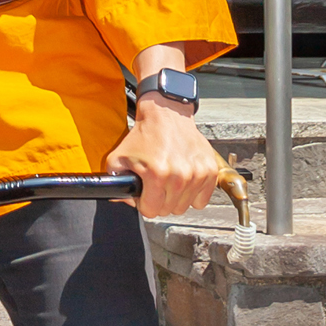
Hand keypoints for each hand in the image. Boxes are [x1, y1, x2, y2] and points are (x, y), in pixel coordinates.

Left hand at [105, 84, 230, 219]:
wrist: (166, 114)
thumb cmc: (145, 135)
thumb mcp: (119, 157)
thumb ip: (115, 182)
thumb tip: (122, 199)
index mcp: (157, 175)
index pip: (151, 211)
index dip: (144, 203)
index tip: (145, 193)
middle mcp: (179, 176)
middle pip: (168, 210)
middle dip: (159, 200)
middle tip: (156, 184)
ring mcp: (197, 174)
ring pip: (185, 207)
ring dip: (176, 197)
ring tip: (169, 180)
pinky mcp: (209, 170)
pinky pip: (202, 200)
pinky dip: (193, 194)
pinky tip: (184, 180)